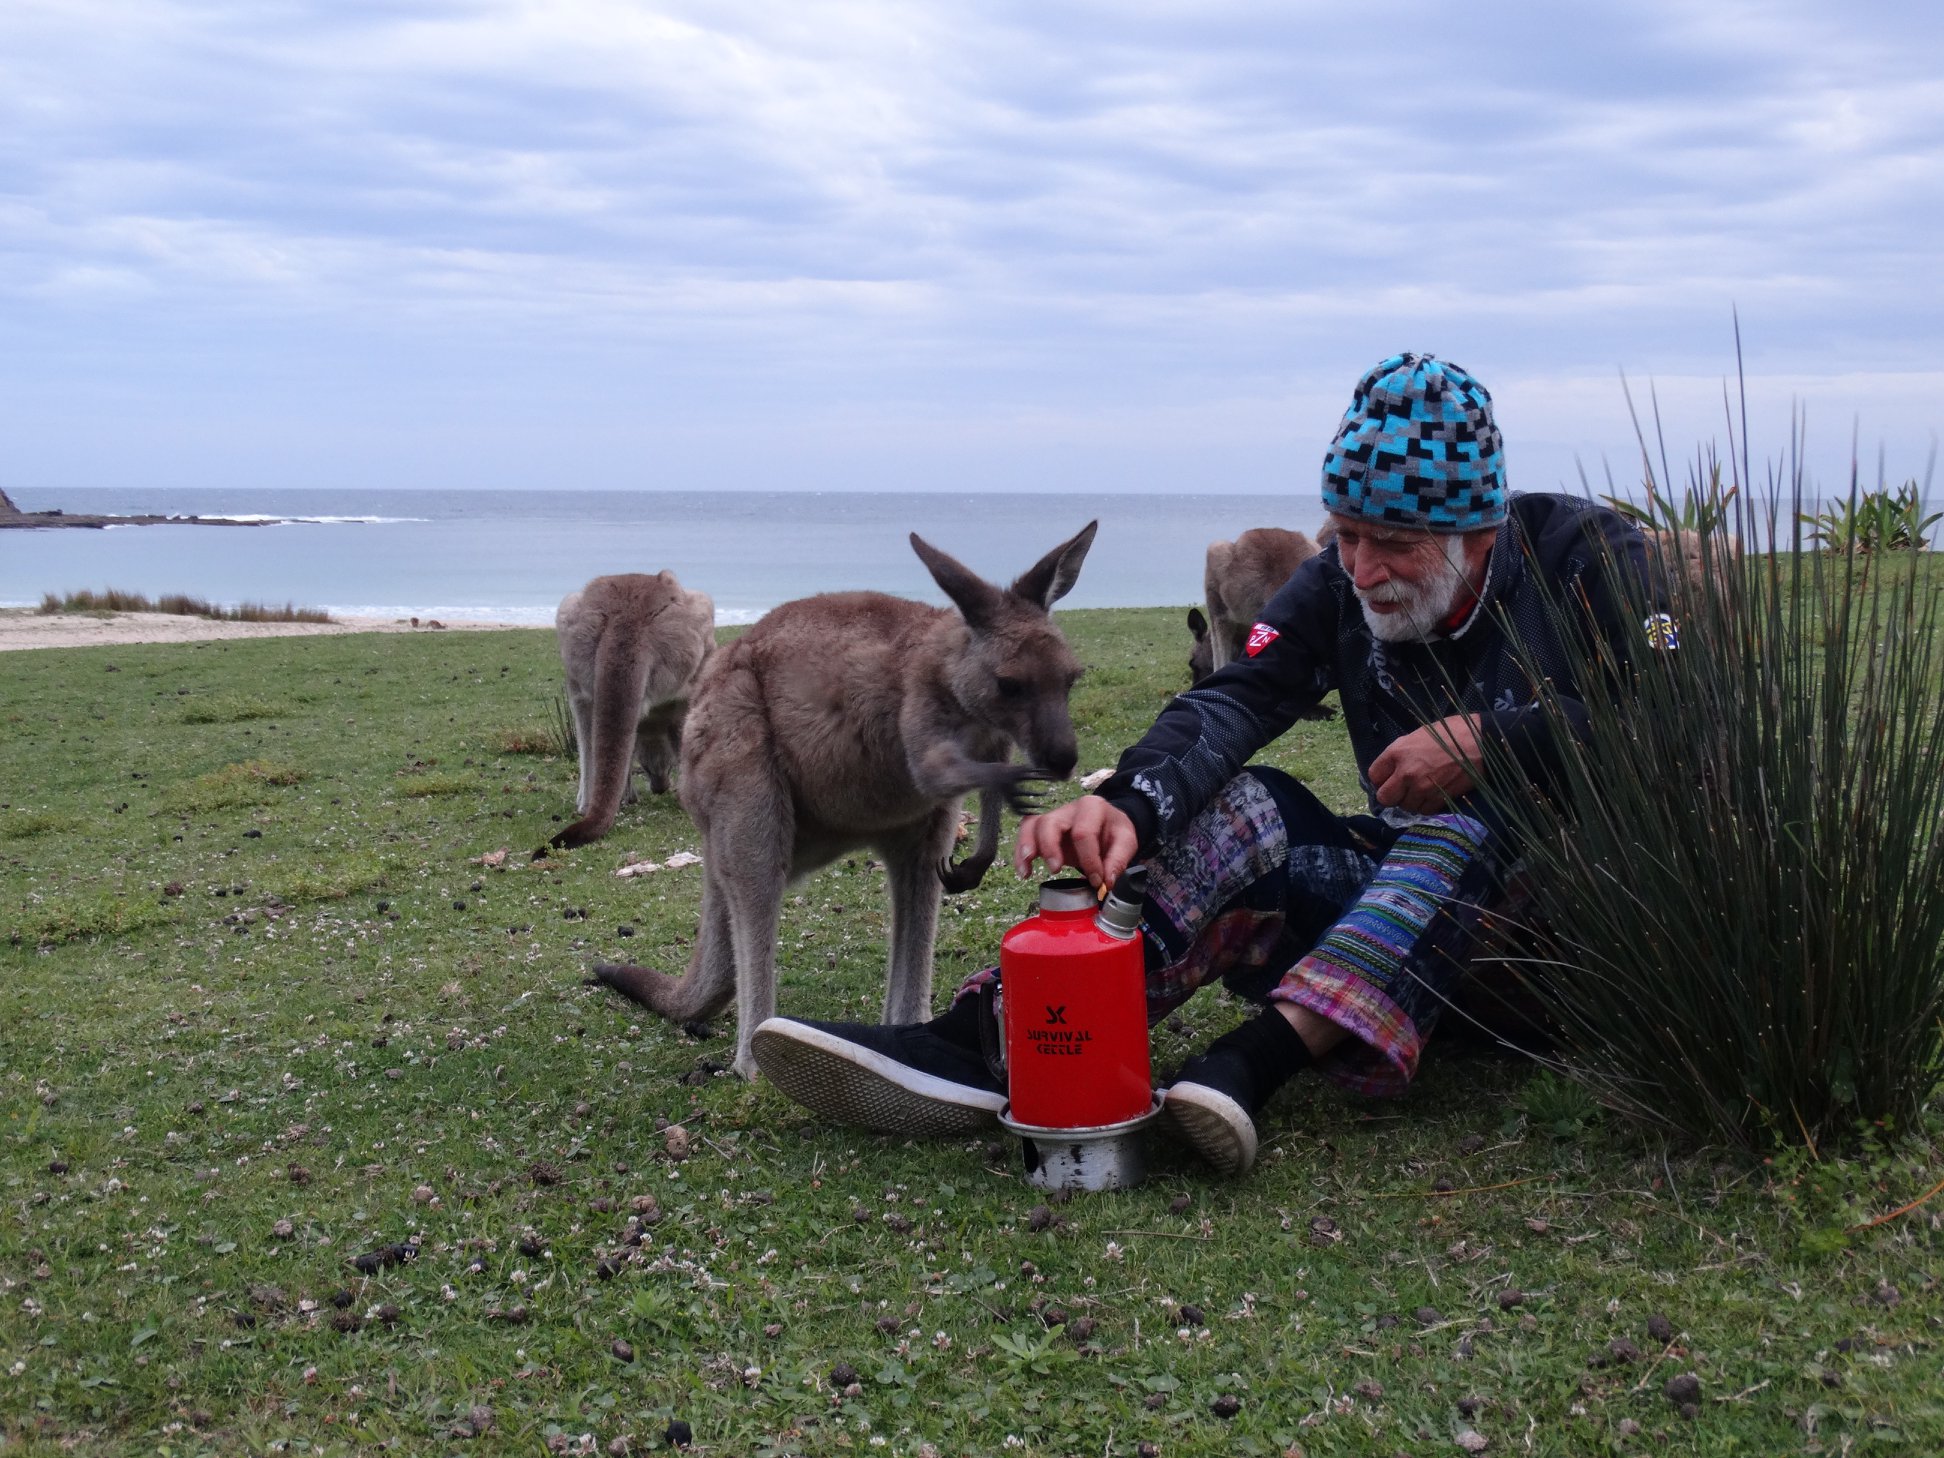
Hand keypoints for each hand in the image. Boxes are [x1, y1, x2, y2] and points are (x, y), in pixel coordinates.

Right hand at [1011, 794, 1138, 888]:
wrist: (1108, 825)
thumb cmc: (1113, 832)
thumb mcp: (1126, 842)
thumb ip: (1118, 860)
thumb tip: (1106, 882)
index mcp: (1092, 807)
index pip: (1083, 833)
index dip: (1089, 859)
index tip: (1096, 880)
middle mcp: (1069, 809)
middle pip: (1050, 823)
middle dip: (1050, 848)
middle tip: (1055, 870)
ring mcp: (1054, 818)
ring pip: (1032, 825)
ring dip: (1027, 847)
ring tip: (1026, 870)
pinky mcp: (1043, 829)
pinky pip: (1025, 834)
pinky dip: (1020, 852)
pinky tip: (1024, 871)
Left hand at [1367, 714, 1483, 812]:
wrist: (1481, 742)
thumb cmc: (1451, 732)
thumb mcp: (1418, 735)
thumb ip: (1402, 752)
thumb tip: (1392, 768)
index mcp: (1398, 752)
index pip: (1374, 775)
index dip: (1380, 778)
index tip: (1388, 777)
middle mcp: (1406, 773)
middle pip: (1385, 797)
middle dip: (1391, 794)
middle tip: (1401, 789)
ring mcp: (1422, 788)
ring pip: (1405, 806)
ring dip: (1410, 801)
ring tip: (1420, 790)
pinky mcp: (1439, 798)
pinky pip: (1424, 810)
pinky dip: (1426, 805)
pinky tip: (1432, 795)